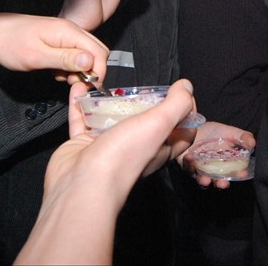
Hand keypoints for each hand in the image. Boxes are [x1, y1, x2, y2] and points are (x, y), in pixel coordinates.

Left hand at [0, 13, 108, 81]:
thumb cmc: (8, 43)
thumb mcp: (37, 56)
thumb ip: (66, 59)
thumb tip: (90, 61)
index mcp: (68, 31)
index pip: (99, 52)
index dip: (97, 72)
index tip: (87, 86)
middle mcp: (70, 29)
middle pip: (97, 51)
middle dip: (91, 70)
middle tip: (73, 83)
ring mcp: (64, 34)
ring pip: (86, 54)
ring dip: (79, 69)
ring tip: (61, 77)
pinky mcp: (58, 39)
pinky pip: (75, 54)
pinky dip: (70, 66)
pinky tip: (56, 72)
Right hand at [16, 80, 196, 263]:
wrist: (81, 183)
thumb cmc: (123, 157)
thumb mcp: (158, 125)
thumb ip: (176, 105)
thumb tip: (187, 87)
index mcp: (160, 148)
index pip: (181, 132)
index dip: (184, 113)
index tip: (180, 94)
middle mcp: (136, 149)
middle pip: (145, 123)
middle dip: (144, 103)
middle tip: (142, 87)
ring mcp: (108, 147)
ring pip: (111, 120)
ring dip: (109, 101)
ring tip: (109, 84)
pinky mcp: (84, 145)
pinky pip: (82, 119)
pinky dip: (80, 102)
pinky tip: (80, 87)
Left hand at [178, 121, 255, 188]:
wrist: (196, 126)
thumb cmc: (216, 132)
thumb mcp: (232, 132)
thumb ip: (243, 137)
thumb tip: (253, 144)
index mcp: (227, 165)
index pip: (235, 173)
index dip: (239, 175)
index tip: (242, 174)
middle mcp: (214, 171)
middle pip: (218, 182)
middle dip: (221, 184)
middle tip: (223, 183)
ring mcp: (200, 170)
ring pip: (202, 181)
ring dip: (204, 181)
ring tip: (205, 180)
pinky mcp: (187, 165)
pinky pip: (187, 168)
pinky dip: (189, 164)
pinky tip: (190, 157)